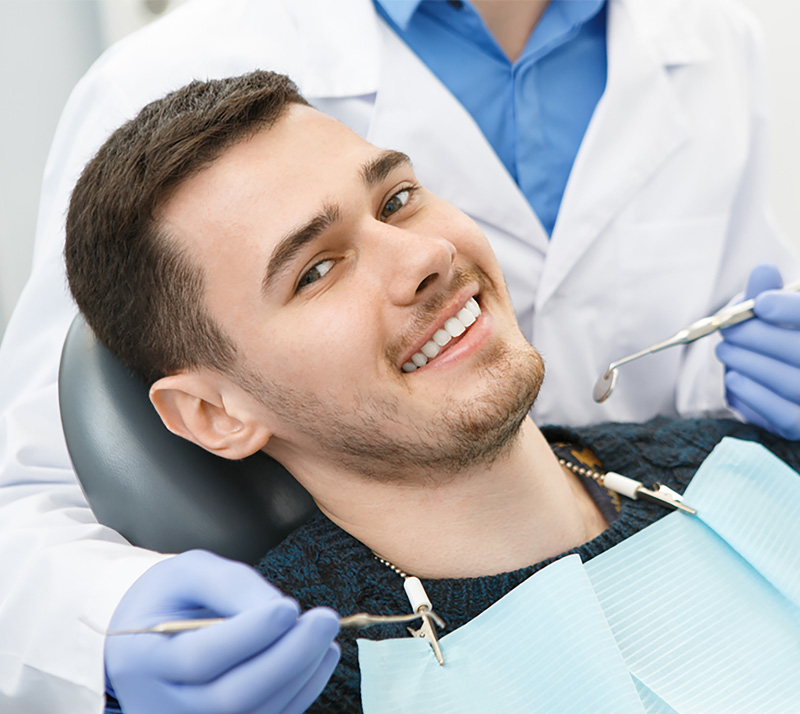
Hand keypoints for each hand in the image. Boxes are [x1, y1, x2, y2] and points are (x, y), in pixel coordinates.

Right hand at [105, 550, 339, 713]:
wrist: (149, 640)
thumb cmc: (171, 599)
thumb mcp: (188, 573)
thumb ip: (228, 584)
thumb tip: (278, 609)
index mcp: (141, 659)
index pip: (197, 658)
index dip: (247, 635)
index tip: (289, 607)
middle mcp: (159, 706)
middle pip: (230, 697)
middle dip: (287, 658)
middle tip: (325, 619)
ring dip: (300, 673)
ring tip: (324, 632)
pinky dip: (303, 690)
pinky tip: (322, 655)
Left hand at [716, 262, 799, 439]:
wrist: (777, 392)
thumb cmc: (776, 343)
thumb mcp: (772, 315)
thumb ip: (767, 292)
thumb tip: (763, 270)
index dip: (791, 309)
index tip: (759, 303)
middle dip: (758, 337)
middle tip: (726, 329)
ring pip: (792, 382)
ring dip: (749, 363)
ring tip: (724, 351)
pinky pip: (784, 415)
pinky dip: (753, 394)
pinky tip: (734, 378)